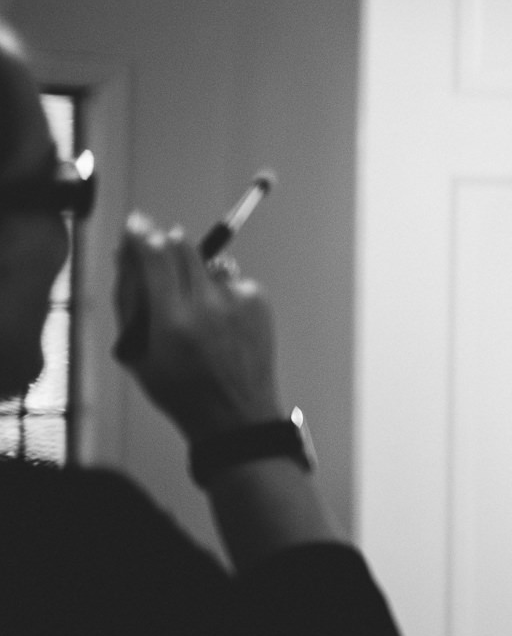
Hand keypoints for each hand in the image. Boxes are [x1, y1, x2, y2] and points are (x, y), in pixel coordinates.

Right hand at [115, 212, 286, 442]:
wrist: (235, 414)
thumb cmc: (179, 388)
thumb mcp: (138, 352)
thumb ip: (130, 302)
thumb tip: (128, 256)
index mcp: (172, 321)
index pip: (156, 259)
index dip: (143, 235)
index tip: (137, 222)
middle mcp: (208, 306)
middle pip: (185, 248)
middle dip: (168, 245)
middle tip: (160, 253)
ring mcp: (237, 302)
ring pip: (210, 264)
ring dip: (197, 275)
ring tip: (196, 313)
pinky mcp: (258, 302)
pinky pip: (232, 281)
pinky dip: (222, 292)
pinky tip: (221, 324)